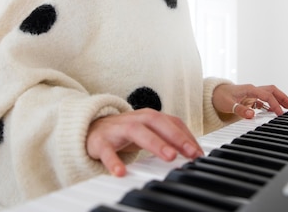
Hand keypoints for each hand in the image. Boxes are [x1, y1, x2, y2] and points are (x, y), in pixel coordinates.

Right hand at [86, 108, 203, 176]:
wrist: (88, 129)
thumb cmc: (123, 132)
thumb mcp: (147, 132)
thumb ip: (167, 138)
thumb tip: (193, 152)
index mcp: (147, 116)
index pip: (171, 121)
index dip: (186, 135)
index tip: (199, 152)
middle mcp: (134, 119)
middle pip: (156, 122)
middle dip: (175, 136)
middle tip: (190, 152)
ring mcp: (117, 129)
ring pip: (136, 131)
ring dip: (155, 143)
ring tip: (169, 157)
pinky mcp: (100, 141)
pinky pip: (107, 150)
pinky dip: (113, 161)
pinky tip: (121, 172)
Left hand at [212, 83, 287, 118]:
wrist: (212, 93)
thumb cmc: (219, 97)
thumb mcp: (228, 104)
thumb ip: (240, 110)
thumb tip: (252, 114)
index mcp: (249, 89)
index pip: (266, 95)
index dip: (274, 104)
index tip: (280, 114)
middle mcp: (252, 89)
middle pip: (272, 90)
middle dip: (283, 98)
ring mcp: (252, 93)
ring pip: (270, 93)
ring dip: (279, 100)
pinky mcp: (250, 98)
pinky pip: (264, 99)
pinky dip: (272, 104)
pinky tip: (275, 111)